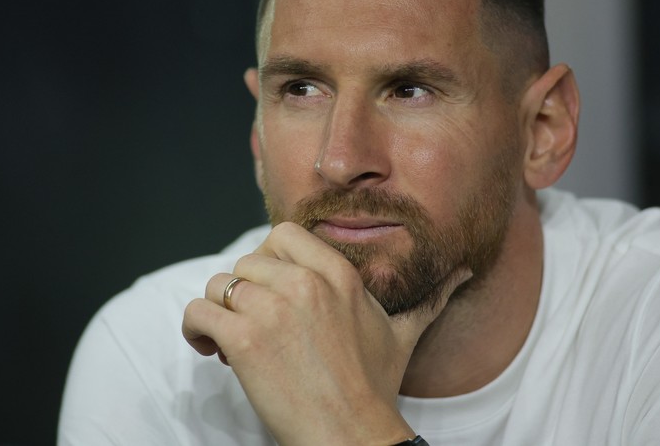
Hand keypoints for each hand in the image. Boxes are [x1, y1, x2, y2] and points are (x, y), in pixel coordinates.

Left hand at [182, 222, 470, 444]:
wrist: (352, 435)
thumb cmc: (373, 387)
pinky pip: (199, 312)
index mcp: (338, 273)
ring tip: (229, 340)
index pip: (283, 234)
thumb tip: (464, 273)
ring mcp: (272, 310)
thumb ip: (430, 298)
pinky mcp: (245, 340)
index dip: (269, 259)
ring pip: (219, 283)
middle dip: (242, 289)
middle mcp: (303, 283)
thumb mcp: (403, 334)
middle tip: (251, 322)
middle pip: (247, 260)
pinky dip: (196, 328)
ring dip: (218, 310)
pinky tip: (211, 349)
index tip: (270, 290)